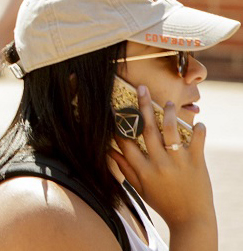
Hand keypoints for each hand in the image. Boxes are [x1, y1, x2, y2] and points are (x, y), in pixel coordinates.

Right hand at [110, 85, 216, 236]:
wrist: (192, 221)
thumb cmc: (164, 204)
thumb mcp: (140, 189)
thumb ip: (125, 169)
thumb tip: (109, 151)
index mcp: (143, 171)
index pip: (126, 142)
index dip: (118, 123)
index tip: (114, 108)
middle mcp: (159, 164)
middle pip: (147, 130)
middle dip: (143, 106)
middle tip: (141, 89)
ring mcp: (179, 163)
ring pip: (171, 131)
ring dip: (168, 114)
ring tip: (166, 102)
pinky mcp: (197, 164)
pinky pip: (198, 142)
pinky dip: (198, 131)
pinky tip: (198, 124)